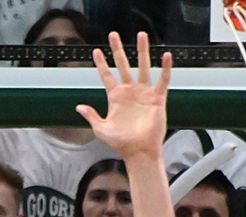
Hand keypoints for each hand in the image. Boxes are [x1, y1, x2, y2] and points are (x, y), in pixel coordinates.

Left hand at [75, 32, 170, 158]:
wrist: (138, 152)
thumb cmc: (120, 143)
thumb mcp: (101, 129)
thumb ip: (91, 116)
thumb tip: (79, 107)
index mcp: (115, 98)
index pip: (106, 76)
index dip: (101, 64)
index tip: (95, 51)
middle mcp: (129, 92)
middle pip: (123, 65)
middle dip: (118, 50)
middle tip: (113, 35)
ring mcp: (143, 94)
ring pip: (143, 67)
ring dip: (142, 51)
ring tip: (141, 36)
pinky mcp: (157, 99)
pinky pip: (163, 80)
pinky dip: (165, 69)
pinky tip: (166, 56)